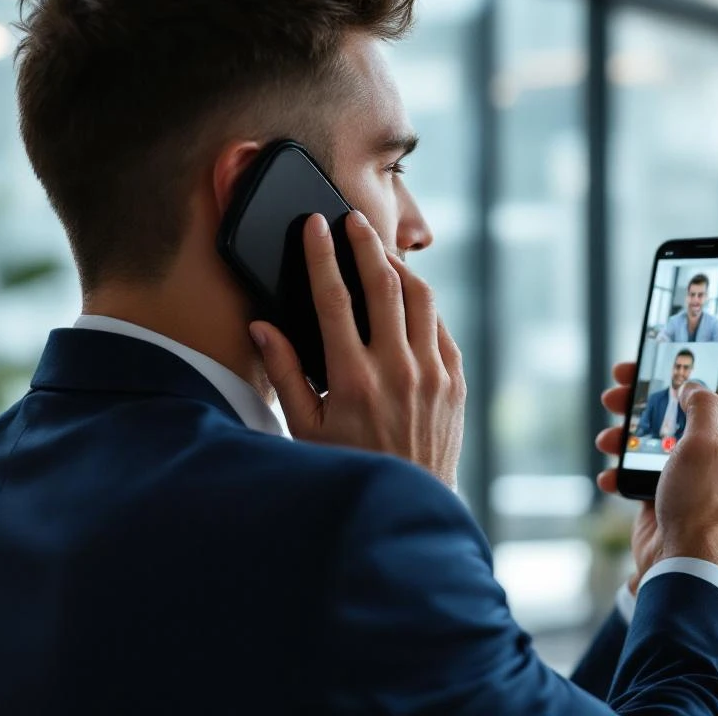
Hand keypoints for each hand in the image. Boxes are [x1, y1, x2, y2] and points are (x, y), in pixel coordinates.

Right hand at [249, 212, 465, 488]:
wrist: (410, 499)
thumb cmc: (350, 464)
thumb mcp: (305, 427)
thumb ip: (285, 374)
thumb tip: (262, 328)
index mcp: (352, 379)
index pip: (333, 299)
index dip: (322, 255)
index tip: (316, 225)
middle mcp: (396, 369)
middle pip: (383, 284)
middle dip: (366, 243)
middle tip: (354, 220)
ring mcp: (432, 373)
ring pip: (420, 299)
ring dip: (399, 268)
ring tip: (380, 253)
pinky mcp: (454, 381)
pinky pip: (440, 327)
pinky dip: (423, 306)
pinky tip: (408, 299)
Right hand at [596, 319, 717, 573]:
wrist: (681, 568)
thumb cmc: (700, 506)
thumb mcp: (701, 444)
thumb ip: (701, 404)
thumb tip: (696, 386)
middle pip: (704, 396)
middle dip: (666, 381)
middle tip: (635, 369)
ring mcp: (709, 468)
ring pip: (671, 426)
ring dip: (636, 422)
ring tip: (611, 423)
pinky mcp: (682, 487)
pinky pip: (654, 462)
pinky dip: (630, 463)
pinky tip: (613, 471)